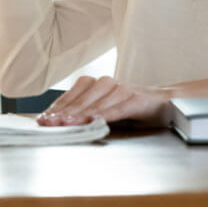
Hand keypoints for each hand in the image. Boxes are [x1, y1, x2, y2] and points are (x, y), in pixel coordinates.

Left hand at [36, 75, 173, 126]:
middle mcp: (107, 83)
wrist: (164, 102)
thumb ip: (85, 113)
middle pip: (81, 100)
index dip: (56, 108)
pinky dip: (106, 114)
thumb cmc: (130, 107)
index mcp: (96, 84)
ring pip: (97, 103)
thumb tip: (58, 123)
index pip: (71, 96)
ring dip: (81, 114)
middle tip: (50, 124)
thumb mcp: (105, 109)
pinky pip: (118, 108)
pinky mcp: (136, 99)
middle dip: (63, 113)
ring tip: (68, 123)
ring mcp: (122, 90)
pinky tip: (97, 121)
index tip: (43, 119)